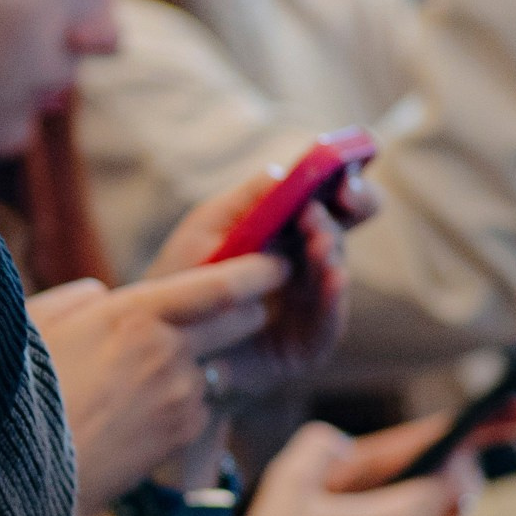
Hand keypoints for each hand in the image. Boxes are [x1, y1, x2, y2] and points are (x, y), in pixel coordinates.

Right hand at [32, 255, 286, 515]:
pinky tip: (138, 412)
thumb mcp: (36, 324)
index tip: (276, 259)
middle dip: (244, 311)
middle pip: (241, 321)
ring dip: (200, 364)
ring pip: (217, 366)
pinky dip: (182, 403)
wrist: (19, 472)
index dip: (258, 269)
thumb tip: (100, 294)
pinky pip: (198, 405)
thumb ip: (78, 299)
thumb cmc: (17, 390)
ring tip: (146, 378)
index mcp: (133, 314)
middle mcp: (168, 352)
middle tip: (236, 307)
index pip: (220, 285)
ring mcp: (180, 397)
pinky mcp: (182, 434)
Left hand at [143, 167, 372, 412]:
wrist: (166, 341)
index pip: (333, 203)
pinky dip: (333, 301)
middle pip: (342, 234)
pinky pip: (328, 323)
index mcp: (291, 232)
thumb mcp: (207, 229)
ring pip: (334, 274)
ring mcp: (311, 304)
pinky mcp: (308, 344)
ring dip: (330, 255)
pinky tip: (333, 279)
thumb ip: (245, 201)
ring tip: (319, 242)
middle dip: (346, 217)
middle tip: (330, 207)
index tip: (345, 178)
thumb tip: (282, 172)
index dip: (348, 188)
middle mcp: (309, 265)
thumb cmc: (185, 276)